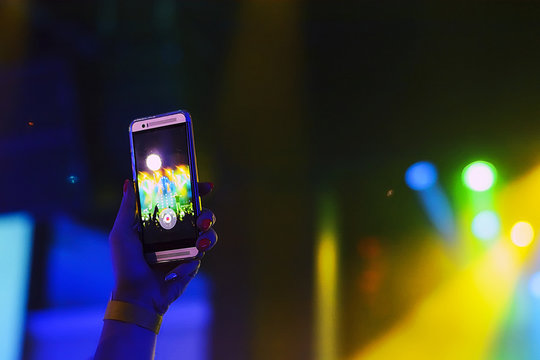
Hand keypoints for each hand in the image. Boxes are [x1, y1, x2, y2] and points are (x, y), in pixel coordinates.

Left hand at [109, 180, 216, 313]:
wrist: (136, 295)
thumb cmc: (125, 264)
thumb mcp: (122, 232)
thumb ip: (128, 208)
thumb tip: (130, 182)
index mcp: (161, 222)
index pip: (182, 201)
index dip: (195, 191)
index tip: (204, 186)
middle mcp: (176, 232)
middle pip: (201, 215)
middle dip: (207, 216)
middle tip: (202, 221)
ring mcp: (186, 248)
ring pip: (208, 234)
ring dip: (208, 237)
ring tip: (199, 244)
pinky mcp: (191, 264)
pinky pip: (199, 257)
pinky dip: (188, 263)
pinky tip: (174, 272)